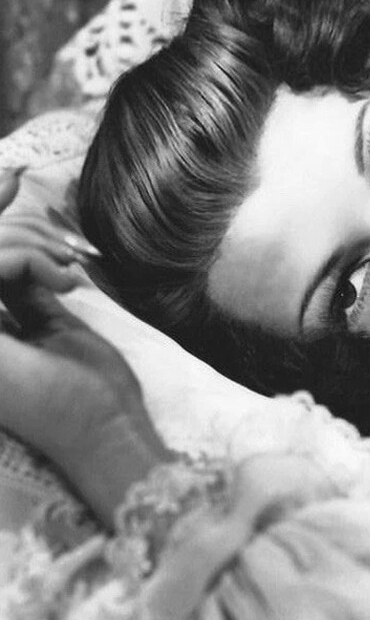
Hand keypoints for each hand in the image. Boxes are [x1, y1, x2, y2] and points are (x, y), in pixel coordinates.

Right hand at [0, 169, 172, 525]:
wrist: (106, 430)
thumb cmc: (85, 389)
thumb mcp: (49, 326)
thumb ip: (22, 290)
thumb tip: (13, 250)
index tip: (21, 189)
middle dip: (17, 230)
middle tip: (67, 251)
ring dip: (24, 242)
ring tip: (68, 267)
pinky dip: (22, 255)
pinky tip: (61, 278)